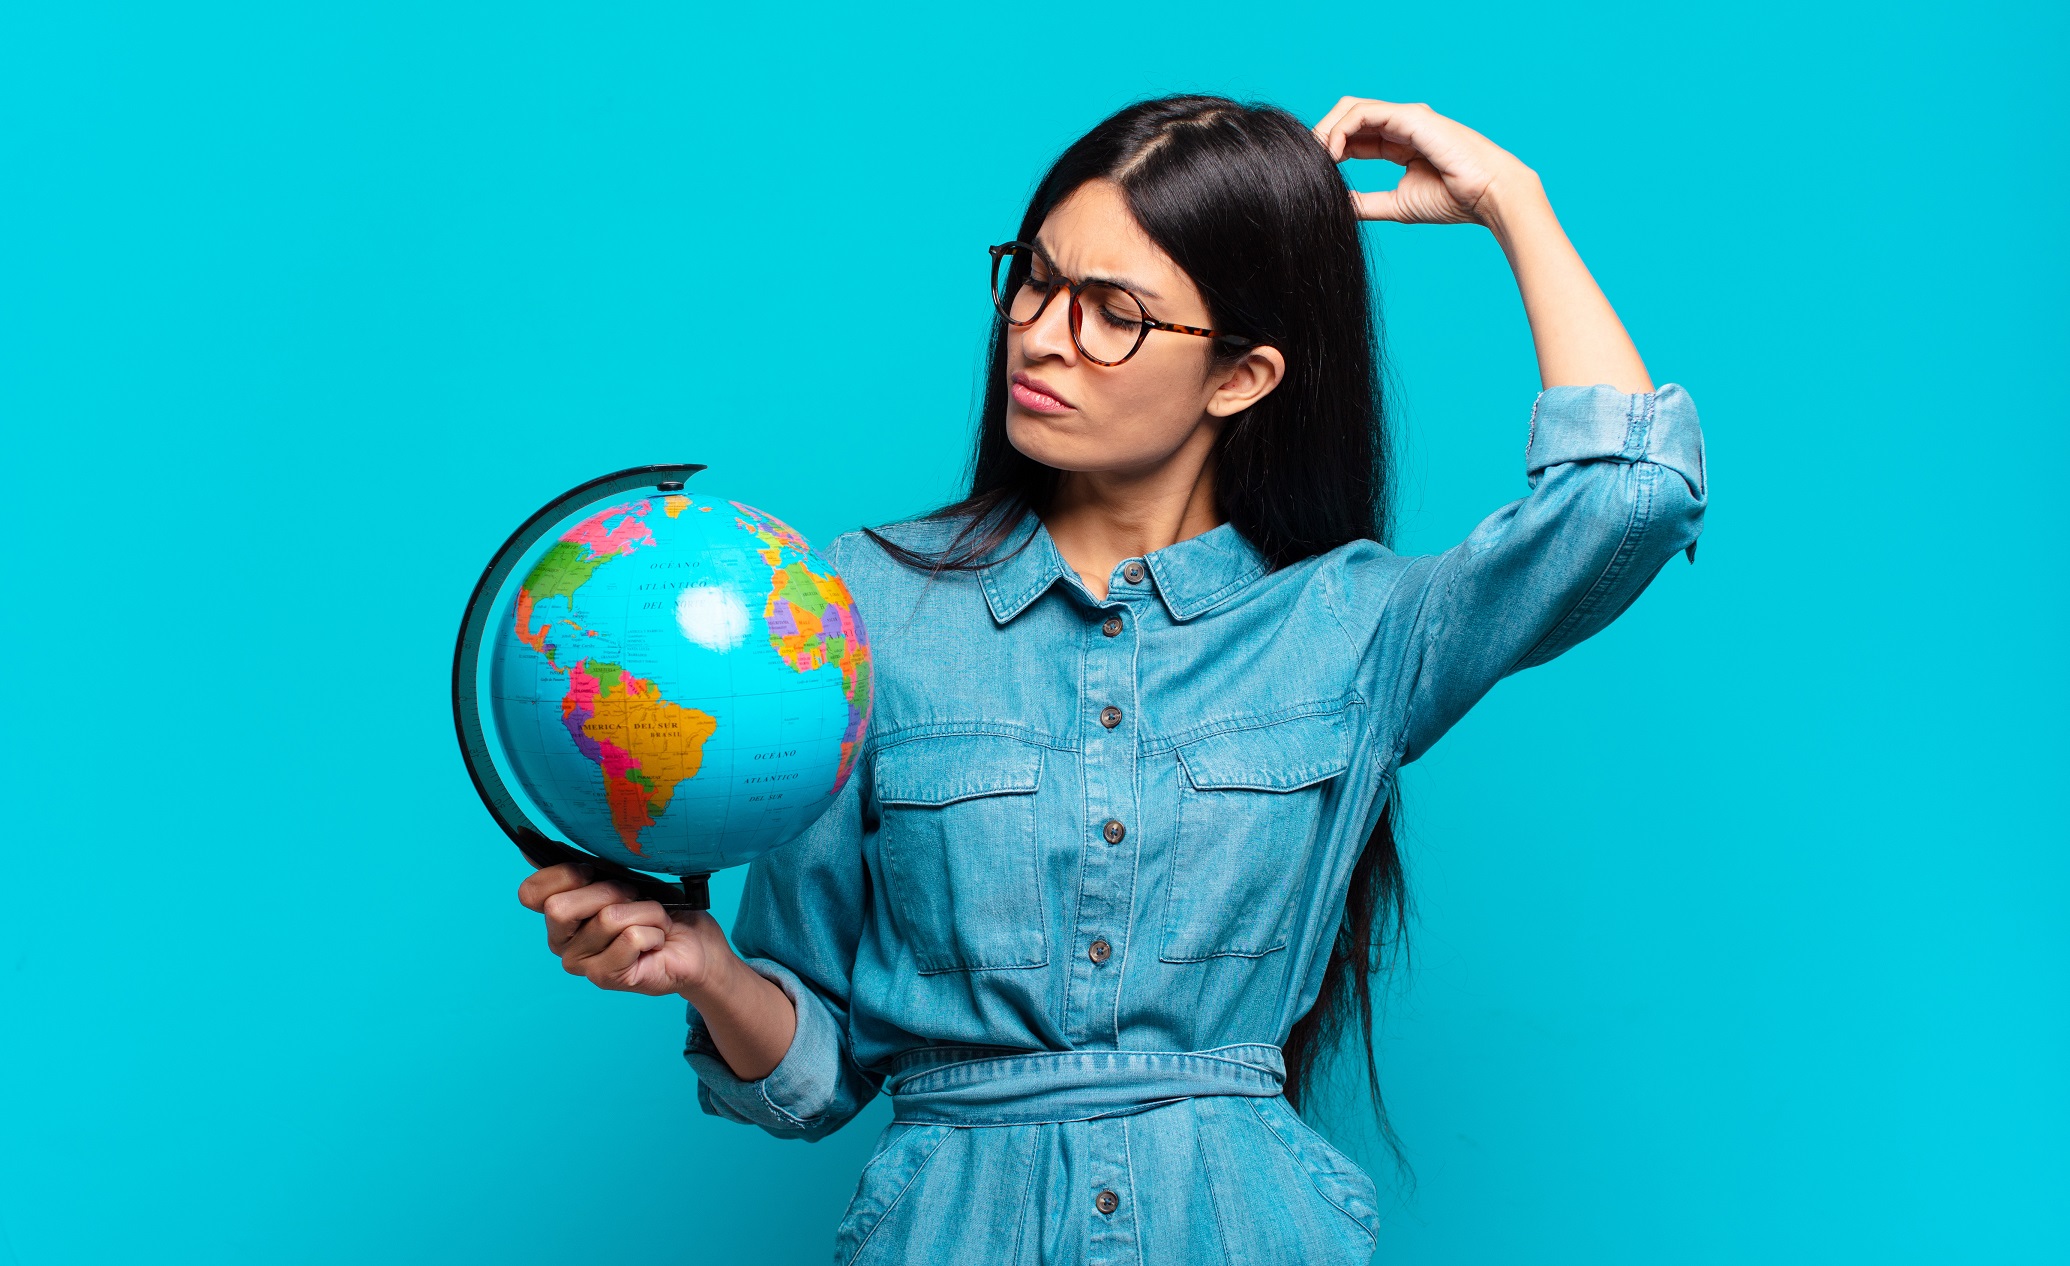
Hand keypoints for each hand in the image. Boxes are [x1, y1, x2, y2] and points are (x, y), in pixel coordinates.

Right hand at [518, 862, 723, 996]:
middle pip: (559, 908)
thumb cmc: (658, 911)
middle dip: (609, 891)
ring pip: (607, 918)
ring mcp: (581, 963)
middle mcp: (561, 942)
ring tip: (654, 922)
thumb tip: (529, 851)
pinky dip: (654, 931)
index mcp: (558, 914)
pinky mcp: (606, 978)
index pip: (530, 893)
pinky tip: (657, 941)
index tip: (593, 870)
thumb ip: (580, 868)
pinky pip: (631, 938)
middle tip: (634, 898)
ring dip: (644, 911)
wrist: (695, 946)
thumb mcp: (620, 879)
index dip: (562, 875)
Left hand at [1312, 97, 1541, 226]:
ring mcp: (1406, 117)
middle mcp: (1401, 124)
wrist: (1487, 195)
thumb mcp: (1396, 204)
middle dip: (1323, 136)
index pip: (1355, 136)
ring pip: (1352, 109)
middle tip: (1306, 161)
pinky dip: (1342, 129)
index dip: (1330, 150)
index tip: (1313, 171)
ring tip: (1315, 157)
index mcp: (1400, 141)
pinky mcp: (1410, 116)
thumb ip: (1366, 203)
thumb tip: (1337, 207)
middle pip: (1349, 117)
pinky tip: (1332, 153)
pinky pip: (1364, 113)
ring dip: (1327, 131)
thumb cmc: (1453, 200)